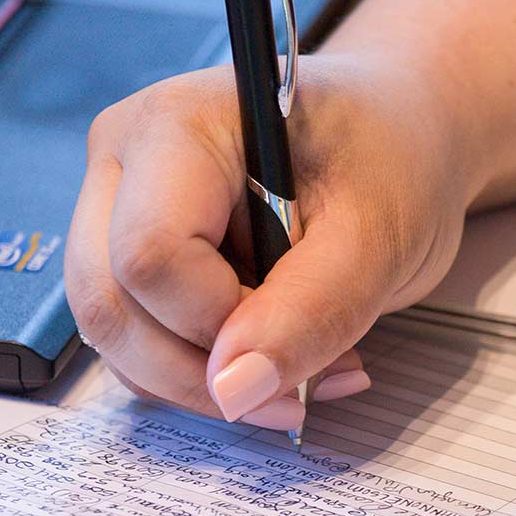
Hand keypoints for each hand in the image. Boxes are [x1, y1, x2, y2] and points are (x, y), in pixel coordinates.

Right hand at [65, 53, 476, 429]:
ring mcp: (118, 203)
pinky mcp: (130, 248)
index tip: (298, 339)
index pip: (151, 252)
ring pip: (113, 331)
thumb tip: (233, 390)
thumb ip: (310, 311)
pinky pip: (134, 338)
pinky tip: (278, 356)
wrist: (405, 132)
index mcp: (177, 123)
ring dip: (204, 379)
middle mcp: (125, 156)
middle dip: (201, 370)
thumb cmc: (393, 156)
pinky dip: (201, 370)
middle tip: (301, 392)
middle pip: (110, 298)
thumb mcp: (379, 236)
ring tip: (306, 370)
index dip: (216, 322)